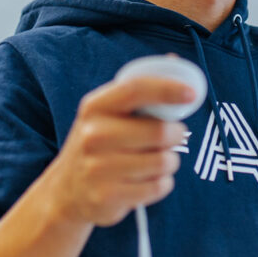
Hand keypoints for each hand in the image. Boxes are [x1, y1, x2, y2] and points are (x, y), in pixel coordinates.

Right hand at [43, 74, 197, 226]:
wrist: (66, 191)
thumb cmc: (100, 144)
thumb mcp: (109, 113)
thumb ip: (141, 91)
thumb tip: (175, 60)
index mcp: (95, 106)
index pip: (136, 89)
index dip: (167, 88)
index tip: (191, 93)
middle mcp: (93, 135)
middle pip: (159, 131)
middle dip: (176, 134)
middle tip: (172, 136)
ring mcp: (98, 168)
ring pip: (164, 161)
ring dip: (169, 161)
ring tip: (155, 160)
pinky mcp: (107, 197)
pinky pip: (159, 187)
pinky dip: (162, 184)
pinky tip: (146, 181)